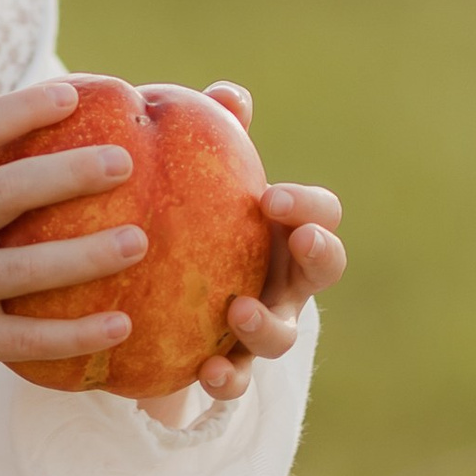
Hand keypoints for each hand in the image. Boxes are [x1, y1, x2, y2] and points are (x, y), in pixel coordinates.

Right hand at [0, 78, 143, 447]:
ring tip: (140, 241)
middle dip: (71, 172)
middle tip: (125, 161)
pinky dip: (78, 334)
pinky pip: (29, 339)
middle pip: (7, 190)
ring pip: (28, 268)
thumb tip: (58, 131)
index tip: (72, 95)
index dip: (22, 108)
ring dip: (89, 255)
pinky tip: (123, 323)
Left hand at [139, 79, 345, 425]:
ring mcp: (261, 328)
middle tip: (301, 241)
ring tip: (237, 310)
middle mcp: (285, 281)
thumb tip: (228, 94)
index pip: (321, 215)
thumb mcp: (199, 175)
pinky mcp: (227, 367)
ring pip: (282, 335)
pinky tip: (205, 371)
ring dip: (266, 324)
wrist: (150, 295)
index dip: (308, 207)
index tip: (273, 198)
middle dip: (320, 255)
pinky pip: (236, 381)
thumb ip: (216, 134)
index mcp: (286, 231)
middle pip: (324, 270)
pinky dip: (227, 378)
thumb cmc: (190, 218)